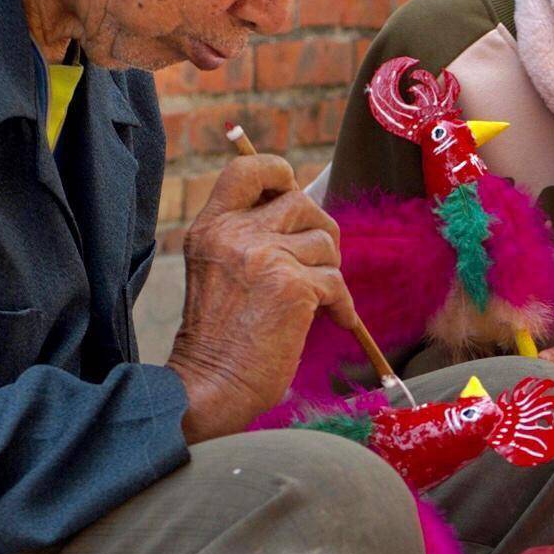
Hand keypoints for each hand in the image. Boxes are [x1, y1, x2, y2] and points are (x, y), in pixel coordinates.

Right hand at [168, 137, 359, 443]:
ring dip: (328, 271)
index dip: (278, 173)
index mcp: (211, 227)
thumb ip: (247, 238)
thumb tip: (304, 213)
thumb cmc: (219, 338)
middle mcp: (235, 234)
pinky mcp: (293, 286)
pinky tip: (332, 320)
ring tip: (314, 299)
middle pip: (299, 201)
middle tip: (318, 260)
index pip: (247, 169)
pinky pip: (336, 282)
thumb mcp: (217, 270)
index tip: (292, 193)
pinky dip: (341, 305)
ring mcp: (265, 257)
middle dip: (319, 228)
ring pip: (324, 242)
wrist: (213, 384)